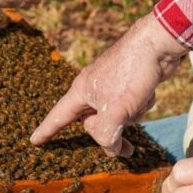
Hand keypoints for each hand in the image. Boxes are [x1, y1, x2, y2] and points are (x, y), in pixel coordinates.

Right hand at [30, 12, 186, 155]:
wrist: (158, 44)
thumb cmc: (131, 73)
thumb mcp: (114, 110)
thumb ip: (106, 134)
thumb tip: (111, 147)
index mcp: (81, 92)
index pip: (58, 117)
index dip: (47, 131)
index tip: (35, 141)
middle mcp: (94, 89)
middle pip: (94, 124)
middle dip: (112, 132)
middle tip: (127, 148)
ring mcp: (113, 86)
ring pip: (117, 116)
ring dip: (132, 115)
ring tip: (139, 99)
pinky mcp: (131, 84)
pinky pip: (133, 106)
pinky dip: (142, 103)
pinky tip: (148, 92)